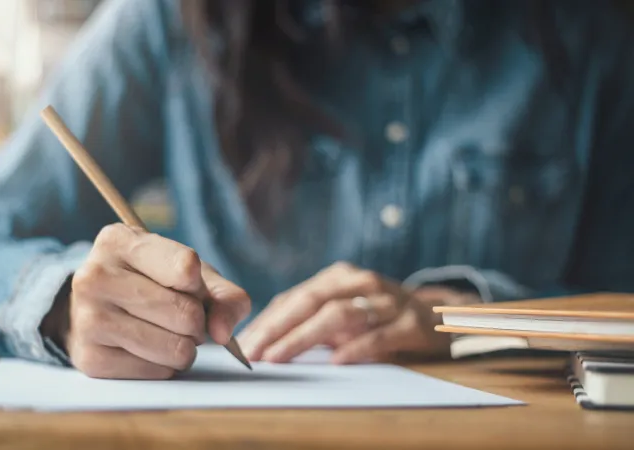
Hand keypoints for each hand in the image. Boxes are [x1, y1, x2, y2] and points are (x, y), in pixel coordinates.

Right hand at [61, 224, 250, 378]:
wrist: (98, 308)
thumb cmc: (153, 284)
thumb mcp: (190, 273)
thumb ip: (224, 296)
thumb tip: (221, 333)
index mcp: (119, 241)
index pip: (186, 267)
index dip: (199, 285)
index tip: (190, 285)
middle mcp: (95, 276)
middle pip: (184, 312)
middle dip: (197, 322)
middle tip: (182, 317)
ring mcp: (88, 319)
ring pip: (174, 348)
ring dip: (184, 347)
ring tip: (168, 333)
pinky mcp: (90, 358)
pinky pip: (157, 372)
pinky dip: (164, 366)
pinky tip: (148, 349)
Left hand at [238, 262, 478, 363]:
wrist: (440, 317)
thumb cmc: (379, 318)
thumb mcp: (344, 312)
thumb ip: (310, 321)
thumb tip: (263, 341)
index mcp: (339, 277)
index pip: (295, 297)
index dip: (267, 320)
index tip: (243, 344)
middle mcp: (360, 282)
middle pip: (311, 301)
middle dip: (278, 328)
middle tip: (254, 352)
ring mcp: (387, 300)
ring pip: (339, 315)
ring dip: (304, 338)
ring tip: (280, 357)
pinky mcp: (410, 322)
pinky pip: (379, 335)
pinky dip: (356, 347)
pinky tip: (335, 361)